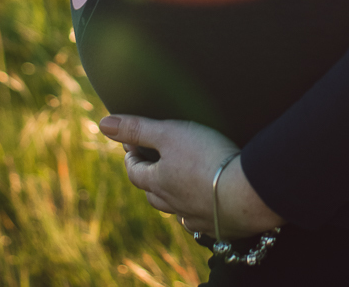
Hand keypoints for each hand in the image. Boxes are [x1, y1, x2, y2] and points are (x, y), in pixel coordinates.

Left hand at [98, 114, 283, 237]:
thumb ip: (138, 128)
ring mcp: (194, 216)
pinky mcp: (217, 223)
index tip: (131, 143)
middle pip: (151, 194)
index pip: (134, 171)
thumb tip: (103, 124)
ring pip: (174, 209)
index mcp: (158, 182)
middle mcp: (172, 203)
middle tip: (152, 161)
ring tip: (175, 184)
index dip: (131, 156)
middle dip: (148, 177)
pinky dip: (194, 209)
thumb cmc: (206, 158)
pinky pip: (198, 219)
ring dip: (170, 196)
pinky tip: (201, 203)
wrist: (245, 192)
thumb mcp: (169, 133)